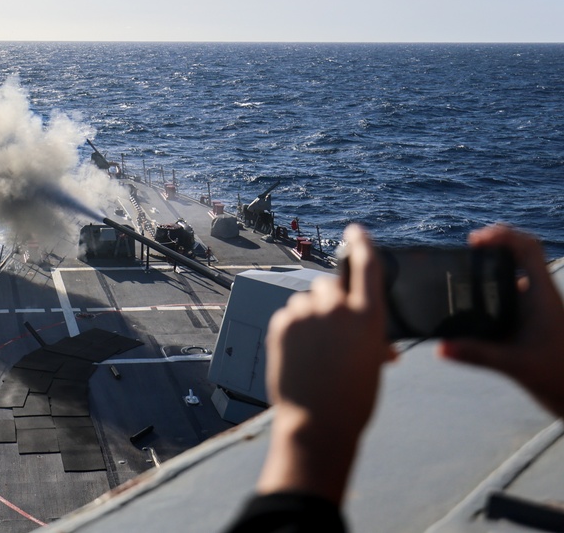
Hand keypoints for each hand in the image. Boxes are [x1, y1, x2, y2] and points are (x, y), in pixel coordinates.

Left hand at [257, 224, 394, 503]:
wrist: (317, 422)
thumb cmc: (353, 398)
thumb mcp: (373, 362)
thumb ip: (370, 337)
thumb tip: (375, 340)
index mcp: (368, 316)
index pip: (366, 265)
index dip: (362, 244)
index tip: (356, 231)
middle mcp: (336, 308)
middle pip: (329, 283)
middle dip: (330, 298)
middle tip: (331, 327)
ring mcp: (305, 314)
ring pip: (305, 299)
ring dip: (310, 314)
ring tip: (315, 349)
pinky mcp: (280, 323)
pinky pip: (288, 314)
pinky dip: (293, 327)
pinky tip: (300, 352)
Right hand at [439, 224, 563, 417]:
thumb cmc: (557, 377)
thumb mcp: (514, 365)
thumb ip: (476, 354)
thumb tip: (440, 348)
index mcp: (542, 296)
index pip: (528, 249)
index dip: (502, 235)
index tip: (475, 240)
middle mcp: (540, 296)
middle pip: (523, 254)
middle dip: (496, 244)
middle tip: (468, 248)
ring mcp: (538, 308)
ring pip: (518, 273)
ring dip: (495, 264)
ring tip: (466, 267)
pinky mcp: (533, 321)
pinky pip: (512, 293)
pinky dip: (494, 287)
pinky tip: (474, 301)